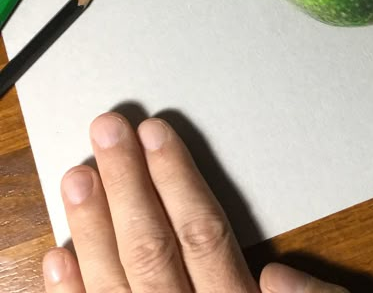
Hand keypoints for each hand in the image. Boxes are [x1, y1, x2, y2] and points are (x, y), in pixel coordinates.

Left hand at [43, 112, 346, 292]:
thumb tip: (277, 271)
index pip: (200, 235)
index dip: (175, 181)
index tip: (156, 135)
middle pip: (152, 248)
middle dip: (127, 185)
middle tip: (108, 131)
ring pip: (116, 284)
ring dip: (93, 227)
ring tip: (78, 174)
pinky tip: (60, 255)